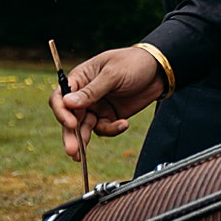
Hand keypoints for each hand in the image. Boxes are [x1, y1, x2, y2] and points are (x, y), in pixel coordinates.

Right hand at [53, 47, 167, 160]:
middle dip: (70, 134)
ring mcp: (97, 107)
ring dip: (83, 140)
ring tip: (81, 156)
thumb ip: (92, 90)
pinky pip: (104, 128)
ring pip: (84, 127)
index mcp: (79, 79)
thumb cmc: (134, 63)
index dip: (61, 112)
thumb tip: (67, 103)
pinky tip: (124, 124)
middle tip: (71, 150)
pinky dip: (111, 130)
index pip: (60, 98)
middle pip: (69, 117)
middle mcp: (84, 95)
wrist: (160, 70)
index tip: (71, 123)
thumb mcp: (113, 74)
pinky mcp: (110, 116)